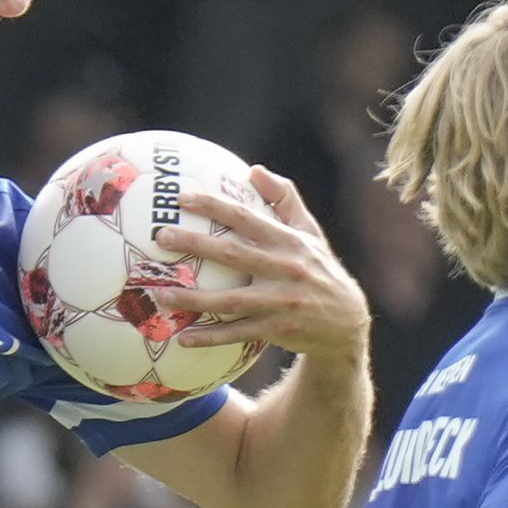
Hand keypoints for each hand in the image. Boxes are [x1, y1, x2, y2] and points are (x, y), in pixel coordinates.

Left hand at [152, 165, 369, 361]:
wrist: (348, 323)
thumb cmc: (319, 269)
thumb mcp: (310, 232)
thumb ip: (284, 199)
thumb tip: (254, 169)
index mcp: (288, 242)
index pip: (246, 218)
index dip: (214, 205)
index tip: (181, 198)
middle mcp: (285, 270)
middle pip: (233, 254)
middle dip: (195, 244)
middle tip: (161, 237)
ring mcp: (280, 302)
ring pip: (230, 300)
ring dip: (193, 298)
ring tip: (160, 293)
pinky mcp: (277, 330)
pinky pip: (238, 334)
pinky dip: (211, 337)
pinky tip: (183, 337)